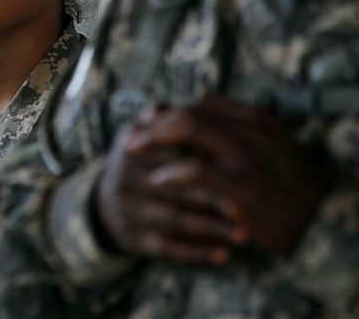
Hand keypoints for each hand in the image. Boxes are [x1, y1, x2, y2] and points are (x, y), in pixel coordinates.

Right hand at [94, 109, 245, 264]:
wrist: (110, 204)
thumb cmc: (141, 162)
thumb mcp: (142, 135)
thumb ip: (165, 120)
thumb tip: (186, 102)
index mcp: (130, 150)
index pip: (170, 152)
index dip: (203, 159)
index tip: (236, 167)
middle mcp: (125, 181)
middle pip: (175, 188)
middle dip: (214, 198)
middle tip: (248, 208)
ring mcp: (131, 212)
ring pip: (176, 221)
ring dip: (213, 229)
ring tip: (245, 235)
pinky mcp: (137, 239)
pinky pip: (170, 249)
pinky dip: (198, 254)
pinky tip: (225, 256)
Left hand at [127, 97, 330, 256]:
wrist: (324, 226)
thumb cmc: (293, 188)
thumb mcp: (274, 147)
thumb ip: (239, 123)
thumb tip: (201, 98)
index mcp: (259, 122)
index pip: (204, 105)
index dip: (171, 112)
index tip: (149, 123)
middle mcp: (254, 133)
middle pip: (193, 112)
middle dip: (156, 121)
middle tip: (132, 135)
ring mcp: (250, 160)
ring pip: (191, 129)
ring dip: (156, 137)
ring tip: (135, 149)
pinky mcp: (243, 190)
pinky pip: (197, 171)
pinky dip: (172, 172)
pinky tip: (158, 180)